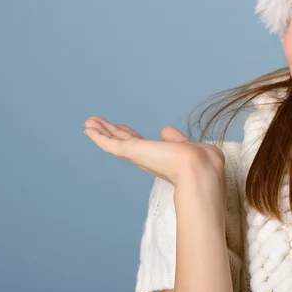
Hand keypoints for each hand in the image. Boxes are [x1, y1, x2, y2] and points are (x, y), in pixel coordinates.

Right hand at [83, 116, 225, 188]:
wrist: (199, 170)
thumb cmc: (202, 163)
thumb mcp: (190, 147)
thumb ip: (177, 140)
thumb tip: (165, 131)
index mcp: (161, 157)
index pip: (141, 144)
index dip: (130, 135)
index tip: (121, 128)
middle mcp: (147, 158)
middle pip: (124, 142)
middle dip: (111, 133)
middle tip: (97, 124)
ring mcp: (138, 156)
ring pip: (114, 142)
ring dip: (101, 131)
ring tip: (88, 122)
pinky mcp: (131, 152)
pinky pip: (110, 143)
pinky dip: (98, 136)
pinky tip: (89, 128)